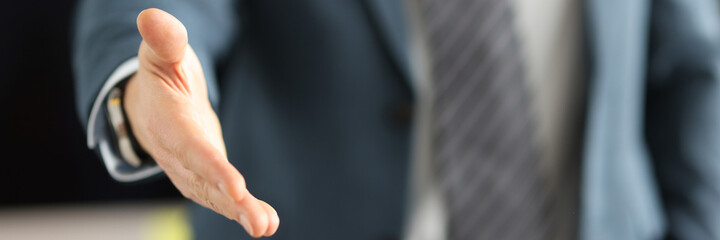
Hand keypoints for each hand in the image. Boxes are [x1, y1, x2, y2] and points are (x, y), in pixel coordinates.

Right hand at [124, 8, 278, 237]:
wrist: (150, 105)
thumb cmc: (161, 75)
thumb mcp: (161, 54)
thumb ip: (163, 41)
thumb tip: (151, 17)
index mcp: (168, 123)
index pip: (192, 148)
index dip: (213, 168)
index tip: (237, 188)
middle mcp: (178, 153)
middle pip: (205, 181)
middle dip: (230, 202)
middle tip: (259, 223)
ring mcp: (190, 169)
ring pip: (214, 195)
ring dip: (240, 213)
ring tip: (265, 226)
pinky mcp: (204, 176)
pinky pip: (222, 196)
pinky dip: (243, 209)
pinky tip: (267, 222)